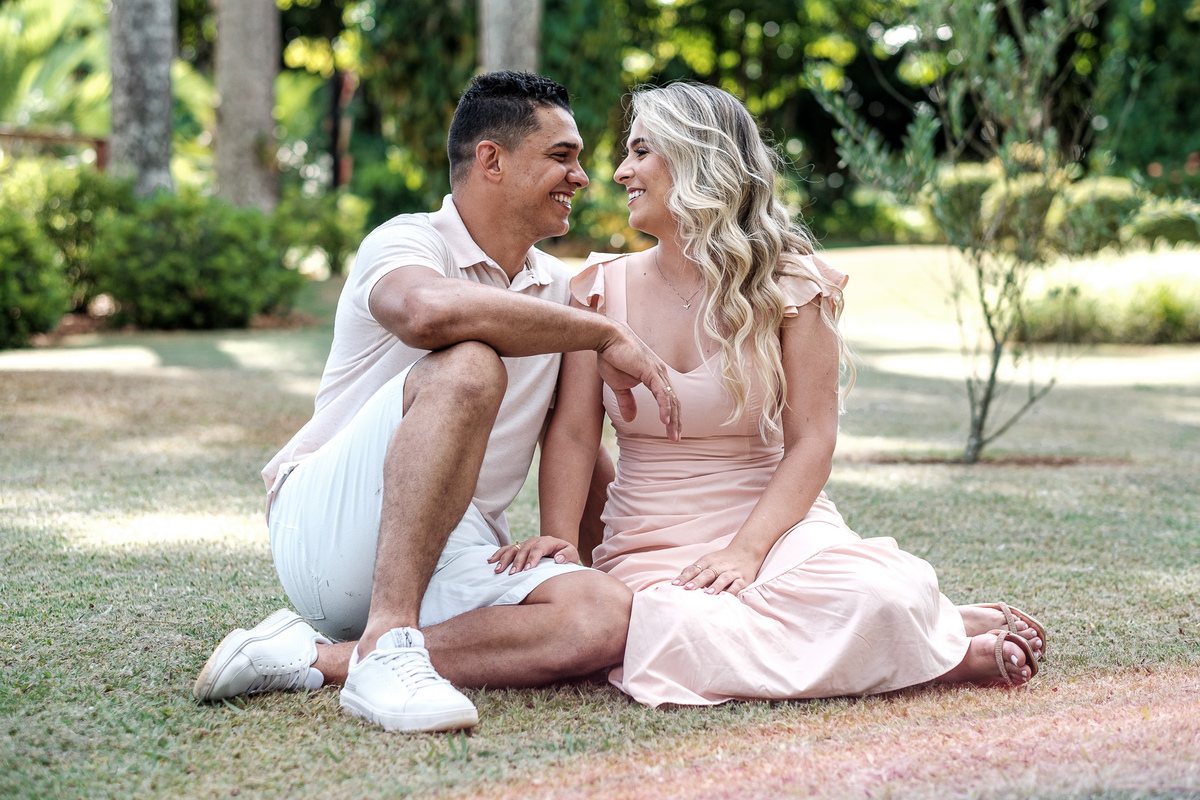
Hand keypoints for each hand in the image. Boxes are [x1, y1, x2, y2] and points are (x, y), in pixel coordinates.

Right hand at [488, 536, 580, 574]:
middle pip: (523, 549)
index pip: (538, 548)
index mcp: (548, 541)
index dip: (532, 558)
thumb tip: (558, 558)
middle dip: (517, 562)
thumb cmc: (566, 555)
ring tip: (498, 570)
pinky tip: (490, 561)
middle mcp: (534, 541)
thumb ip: (567, 556)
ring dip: (504, 559)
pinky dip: (498, 554)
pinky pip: (506, 549)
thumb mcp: (573, 554)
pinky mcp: (519, 548)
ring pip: (513, 549)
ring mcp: (525, 544)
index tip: (528, 569)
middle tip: (512, 574)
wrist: (560, 549)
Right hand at [596, 323, 681, 441]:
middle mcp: (661, 374)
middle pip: (673, 402)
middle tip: (676, 439)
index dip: (672, 417)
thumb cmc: (612, 358)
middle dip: (676, 422)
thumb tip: (630, 420)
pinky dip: (665, 407)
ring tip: (673, 435)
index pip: (668, 400)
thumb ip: (627, 402)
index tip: (672, 432)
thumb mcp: (619, 386)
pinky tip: (666, 420)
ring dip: (673, 419)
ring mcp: (658, 372)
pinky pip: (661, 393)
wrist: (606, 338)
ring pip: (670, 400)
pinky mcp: (651, 371)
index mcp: (655, 377)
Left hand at [672, 546, 762, 594]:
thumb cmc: (722, 559)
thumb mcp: (707, 560)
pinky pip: (737, 585)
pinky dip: (732, 591)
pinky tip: (727, 598)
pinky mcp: (743, 579)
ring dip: (715, 586)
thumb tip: (678, 581)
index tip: (675, 585)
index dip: (685, 577)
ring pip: (723, 579)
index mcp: (708, 561)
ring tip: (707, 594)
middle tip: (688, 589)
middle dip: (697, 581)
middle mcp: (719, 566)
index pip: (694, 569)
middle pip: (707, 573)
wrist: (746, 551)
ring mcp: (732, 572)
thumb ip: (695, 570)